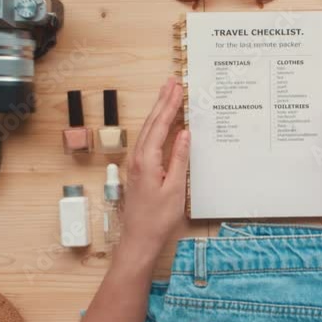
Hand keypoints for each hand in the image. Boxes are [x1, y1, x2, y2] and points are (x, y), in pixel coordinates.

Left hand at [117, 77, 188, 261]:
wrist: (139, 239)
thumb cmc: (158, 218)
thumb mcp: (175, 188)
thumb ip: (180, 158)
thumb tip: (184, 134)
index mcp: (147, 160)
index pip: (160, 125)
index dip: (170, 105)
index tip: (177, 88)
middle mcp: (138, 158)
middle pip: (152, 123)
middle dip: (162, 102)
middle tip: (171, 83)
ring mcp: (137, 164)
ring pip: (148, 130)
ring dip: (158, 112)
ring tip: (166, 95)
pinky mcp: (139, 170)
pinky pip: (148, 141)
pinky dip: (156, 127)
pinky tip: (162, 124)